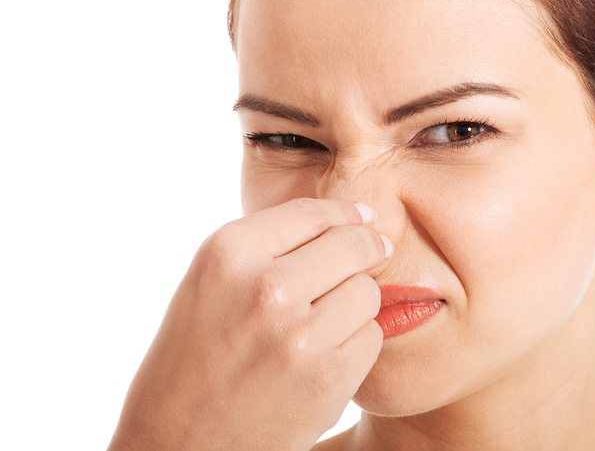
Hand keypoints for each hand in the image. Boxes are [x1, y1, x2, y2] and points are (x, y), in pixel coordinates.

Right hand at [108, 198, 388, 450]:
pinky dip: (355, 346)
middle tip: (369, 258)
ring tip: (319, 326)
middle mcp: (265, 287)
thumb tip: (356, 218)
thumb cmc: (193, 360)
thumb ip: (271, 246)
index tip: (364, 217)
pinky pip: (371, 337)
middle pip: (354, 245)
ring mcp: (299, 336)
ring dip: (355, 305)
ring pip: (368, 292)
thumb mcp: (210, 284)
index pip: (312, 212)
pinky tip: (321, 359)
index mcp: (227, 253)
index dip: (346, 213)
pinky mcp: (328, 378)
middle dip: (366, 251)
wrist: (177, 447)